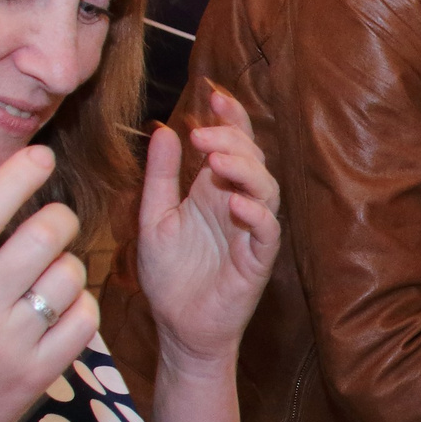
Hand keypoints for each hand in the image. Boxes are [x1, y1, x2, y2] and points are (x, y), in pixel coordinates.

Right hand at [0, 145, 100, 421]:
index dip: (16, 177)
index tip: (39, 155)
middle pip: (39, 239)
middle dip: (58, 216)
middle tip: (54, 217)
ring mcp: (9, 347)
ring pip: (68, 277)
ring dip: (68, 262)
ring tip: (49, 268)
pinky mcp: (36, 376)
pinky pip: (83, 322)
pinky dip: (82, 303)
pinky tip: (61, 303)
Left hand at [137, 86, 280, 366]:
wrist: (178, 326)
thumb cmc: (168, 276)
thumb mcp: (153, 217)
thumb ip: (160, 176)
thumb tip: (164, 130)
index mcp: (212, 189)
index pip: (230, 143)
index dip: (228, 117)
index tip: (213, 94)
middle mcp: (236, 203)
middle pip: (251, 157)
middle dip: (232, 138)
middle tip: (203, 134)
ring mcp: (250, 230)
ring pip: (266, 187)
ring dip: (245, 170)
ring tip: (217, 162)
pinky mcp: (258, 258)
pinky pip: (267, 230)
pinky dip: (256, 213)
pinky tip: (236, 204)